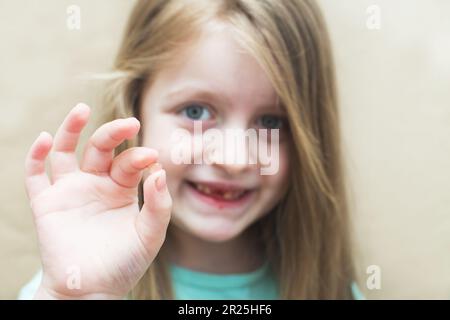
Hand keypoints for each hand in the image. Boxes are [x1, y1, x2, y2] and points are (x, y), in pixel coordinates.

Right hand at [24, 103, 171, 298]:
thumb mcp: (150, 235)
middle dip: (113, 133)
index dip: (139, 157)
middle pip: (100, 148)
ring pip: (66, 151)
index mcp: (121, 188)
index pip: (129, 162)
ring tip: (82, 109)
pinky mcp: (46, 203)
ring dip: (71, 129)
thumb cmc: (124, 263)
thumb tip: (159, 173)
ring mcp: (70, 191)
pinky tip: (44, 138)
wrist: (92, 289)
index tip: (153, 158)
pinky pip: (36, 175)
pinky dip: (36, 155)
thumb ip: (159, 206)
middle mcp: (95, 184)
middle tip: (131, 123)